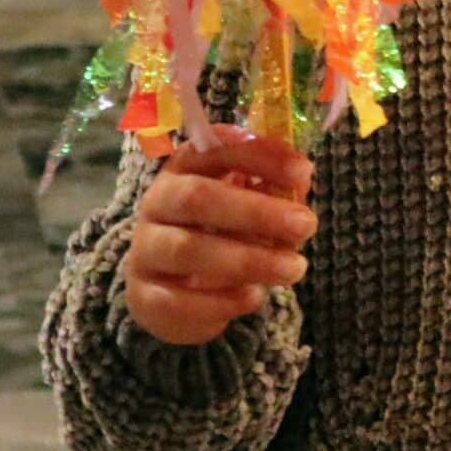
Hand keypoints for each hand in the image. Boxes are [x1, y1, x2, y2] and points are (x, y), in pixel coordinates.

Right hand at [126, 124, 316, 346]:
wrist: (173, 287)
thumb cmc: (220, 229)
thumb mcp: (245, 200)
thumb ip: (271, 188)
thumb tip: (300, 181)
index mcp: (185, 166)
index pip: (217, 149)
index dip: (261, 156)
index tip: (303, 171)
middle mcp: (157, 202)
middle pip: (198, 198)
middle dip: (257, 211)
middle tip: (306, 224)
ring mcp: (146, 249)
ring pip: (188, 249)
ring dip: (248, 260)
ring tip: (293, 268)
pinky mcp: (145, 296)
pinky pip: (178, 300)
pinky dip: (221, 301)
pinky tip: (254, 297)